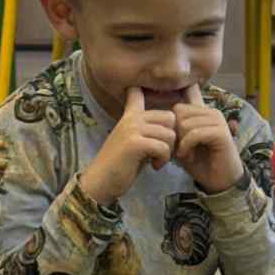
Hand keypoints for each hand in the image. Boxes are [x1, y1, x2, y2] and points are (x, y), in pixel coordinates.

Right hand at [81, 85, 177, 204]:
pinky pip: (163, 147)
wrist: (100, 182)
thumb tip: (173, 124)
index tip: (162, 115)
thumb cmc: (121, 165)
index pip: (138, 92)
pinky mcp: (134, 144)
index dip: (158, 96)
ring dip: (168, 151)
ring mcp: (132, 129)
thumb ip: (149, 130)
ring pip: (169, 134)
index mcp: (130, 115)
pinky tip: (154, 166)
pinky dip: (163, 160)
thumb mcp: (135, 141)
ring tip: (156, 160)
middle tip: (162, 151)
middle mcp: (131, 118)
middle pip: (169, 117)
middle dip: (171, 137)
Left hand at [172, 86, 244, 194]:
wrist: (218, 182)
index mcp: (202, 111)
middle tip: (178, 149)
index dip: (173, 102)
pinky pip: (194, 133)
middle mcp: (211, 112)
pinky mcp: (221, 133)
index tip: (167, 124)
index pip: (186, 93)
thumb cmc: (199, 162)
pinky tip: (188, 156)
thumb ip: (172, 128)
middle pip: (178, 112)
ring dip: (181, 142)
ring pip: (185, 123)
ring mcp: (218, 121)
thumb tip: (154, 115)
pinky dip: (187, 146)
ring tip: (185, 154)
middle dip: (174, 132)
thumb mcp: (180, 143)